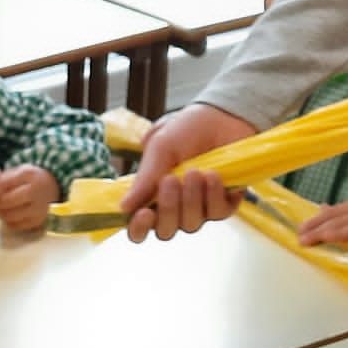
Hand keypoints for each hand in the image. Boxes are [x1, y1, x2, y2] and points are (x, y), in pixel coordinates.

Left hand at [0, 164, 58, 231]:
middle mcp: (36, 191)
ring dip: (1, 213)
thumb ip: (2, 179)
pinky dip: (9, 222)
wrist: (52, 186)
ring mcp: (39, 208)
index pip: (3, 184)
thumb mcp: (18, 172)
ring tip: (1, 209)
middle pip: (7, 201)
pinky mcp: (38, 221)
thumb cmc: (30, 179)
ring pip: (11, 216)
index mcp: (29, 175)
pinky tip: (10, 215)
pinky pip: (16, 226)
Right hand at [119, 104, 253, 241]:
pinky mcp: (224, 204)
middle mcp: (174, 208)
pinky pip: (217, 214)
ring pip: (191, 224)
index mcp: (152, 196)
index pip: (140, 228)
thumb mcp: (159, 148)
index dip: (139, 229)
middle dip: (168, 208)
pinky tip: (213, 175)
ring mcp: (199, 209)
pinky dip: (213, 195)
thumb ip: (143, 179)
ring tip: (195, 171)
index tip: (144, 214)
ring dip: (191, 199)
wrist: (222, 116)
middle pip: (165, 231)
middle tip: (171, 180)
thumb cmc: (186, 130)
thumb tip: (123, 207)